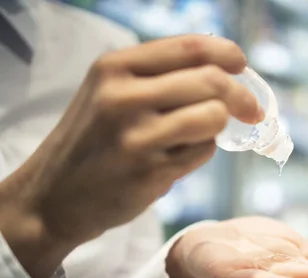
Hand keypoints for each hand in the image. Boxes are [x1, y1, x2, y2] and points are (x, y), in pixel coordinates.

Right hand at [0, 35, 262, 277]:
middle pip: (211, 82)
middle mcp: (123, 97)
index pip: (189, 47)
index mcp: (114, 68)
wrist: (53, 197)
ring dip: (220, 126)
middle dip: (242, 97)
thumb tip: (224, 69)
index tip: (242, 65)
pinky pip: (203, 153)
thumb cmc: (92, 141)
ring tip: (202, 134)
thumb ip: (157, 76)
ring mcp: (137, 137)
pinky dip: (203, 152)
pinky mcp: (150, 173)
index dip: (227, 53)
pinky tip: (180, 157)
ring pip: (214, 118)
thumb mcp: (108, 93)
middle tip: (253, 110)